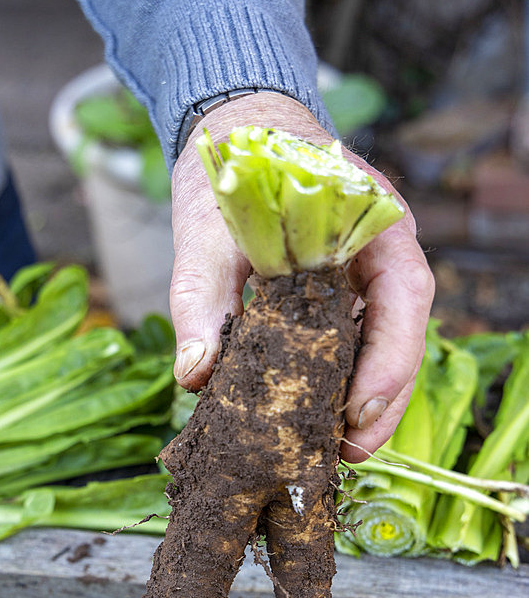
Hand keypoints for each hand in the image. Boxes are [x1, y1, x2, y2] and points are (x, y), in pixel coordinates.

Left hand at [169, 92, 434, 462]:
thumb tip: (194, 374)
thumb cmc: (232, 177)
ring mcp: (363, 282)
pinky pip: (351, 348)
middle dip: (381, 402)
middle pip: (402, 338)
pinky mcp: (339, 303)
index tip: (357, 409)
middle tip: (347, 456)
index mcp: (370, 225)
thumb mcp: (207, 233)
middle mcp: (379, 258)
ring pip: (382, 350)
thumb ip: (200, 299)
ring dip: (364, 405)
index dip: (390, 359)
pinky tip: (313, 422)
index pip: (404, 295)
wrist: (236, 141)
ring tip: (333, 454)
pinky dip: (338, 386)